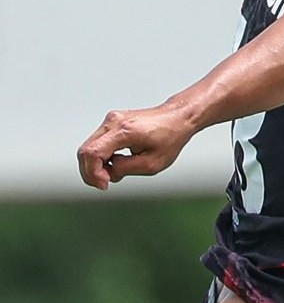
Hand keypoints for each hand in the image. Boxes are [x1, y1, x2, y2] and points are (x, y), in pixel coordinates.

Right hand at [76, 105, 196, 189]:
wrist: (178, 117)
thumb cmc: (170, 139)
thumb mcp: (152, 163)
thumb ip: (125, 168)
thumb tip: (108, 170)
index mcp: (124, 131)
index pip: (92, 153)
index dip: (93, 173)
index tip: (105, 185)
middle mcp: (113, 121)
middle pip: (85, 151)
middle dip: (91, 172)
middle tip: (106, 183)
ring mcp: (111, 119)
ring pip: (89, 147)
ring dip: (96, 165)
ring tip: (116, 172)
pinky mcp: (112, 122)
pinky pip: (97, 143)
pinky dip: (101, 157)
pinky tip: (117, 162)